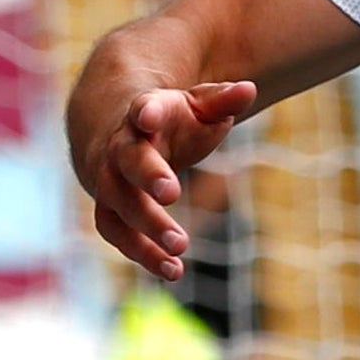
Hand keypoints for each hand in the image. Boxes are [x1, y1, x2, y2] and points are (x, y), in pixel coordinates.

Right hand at [83, 81, 257, 280]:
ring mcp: (110, 180)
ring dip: (145, 228)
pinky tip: (173, 271)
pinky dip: (142, 254)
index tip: (149, 117)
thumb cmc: (172, 119)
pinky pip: (117, 234)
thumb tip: (249, 89)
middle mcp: (120, 148)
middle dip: (148, 176)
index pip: (142, 109)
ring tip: (180, 247)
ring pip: (118, 204)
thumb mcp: (199, 104)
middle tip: (173, 194)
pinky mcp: (109, 209)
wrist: (122, 135)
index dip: (146, 112)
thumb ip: (222, 101)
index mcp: (146, 114)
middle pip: (127, 162)